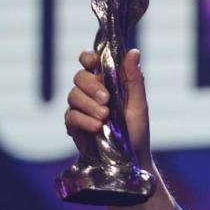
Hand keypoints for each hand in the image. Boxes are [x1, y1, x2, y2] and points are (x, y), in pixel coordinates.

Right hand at [65, 48, 152, 170]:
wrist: (130, 159)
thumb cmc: (136, 130)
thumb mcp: (139, 104)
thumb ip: (134, 79)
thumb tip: (133, 51)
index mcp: (106, 82)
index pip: (89, 61)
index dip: (87, 58)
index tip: (93, 63)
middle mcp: (90, 92)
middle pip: (79, 77)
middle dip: (91, 86)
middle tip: (107, 100)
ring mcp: (80, 108)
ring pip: (73, 95)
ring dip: (89, 105)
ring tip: (105, 117)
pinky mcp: (74, 125)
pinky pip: (71, 116)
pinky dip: (83, 120)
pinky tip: (96, 128)